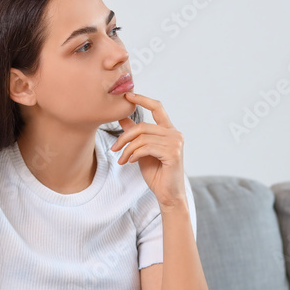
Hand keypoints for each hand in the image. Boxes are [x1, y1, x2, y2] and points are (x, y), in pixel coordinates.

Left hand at [111, 91, 187, 208]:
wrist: (167, 194)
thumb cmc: (157, 173)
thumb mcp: (142, 150)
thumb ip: (135, 133)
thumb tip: (122, 116)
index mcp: (169, 130)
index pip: (157, 108)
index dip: (143, 100)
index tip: (128, 95)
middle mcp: (175, 134)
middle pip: (143, 126)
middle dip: (125, 137)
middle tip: (114, 149)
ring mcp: (175, 143)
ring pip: (142, 138)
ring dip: (127, 149)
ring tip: (121, 159)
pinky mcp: (173, 153)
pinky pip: (146, 148)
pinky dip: (134, 154)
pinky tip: (130, 161)